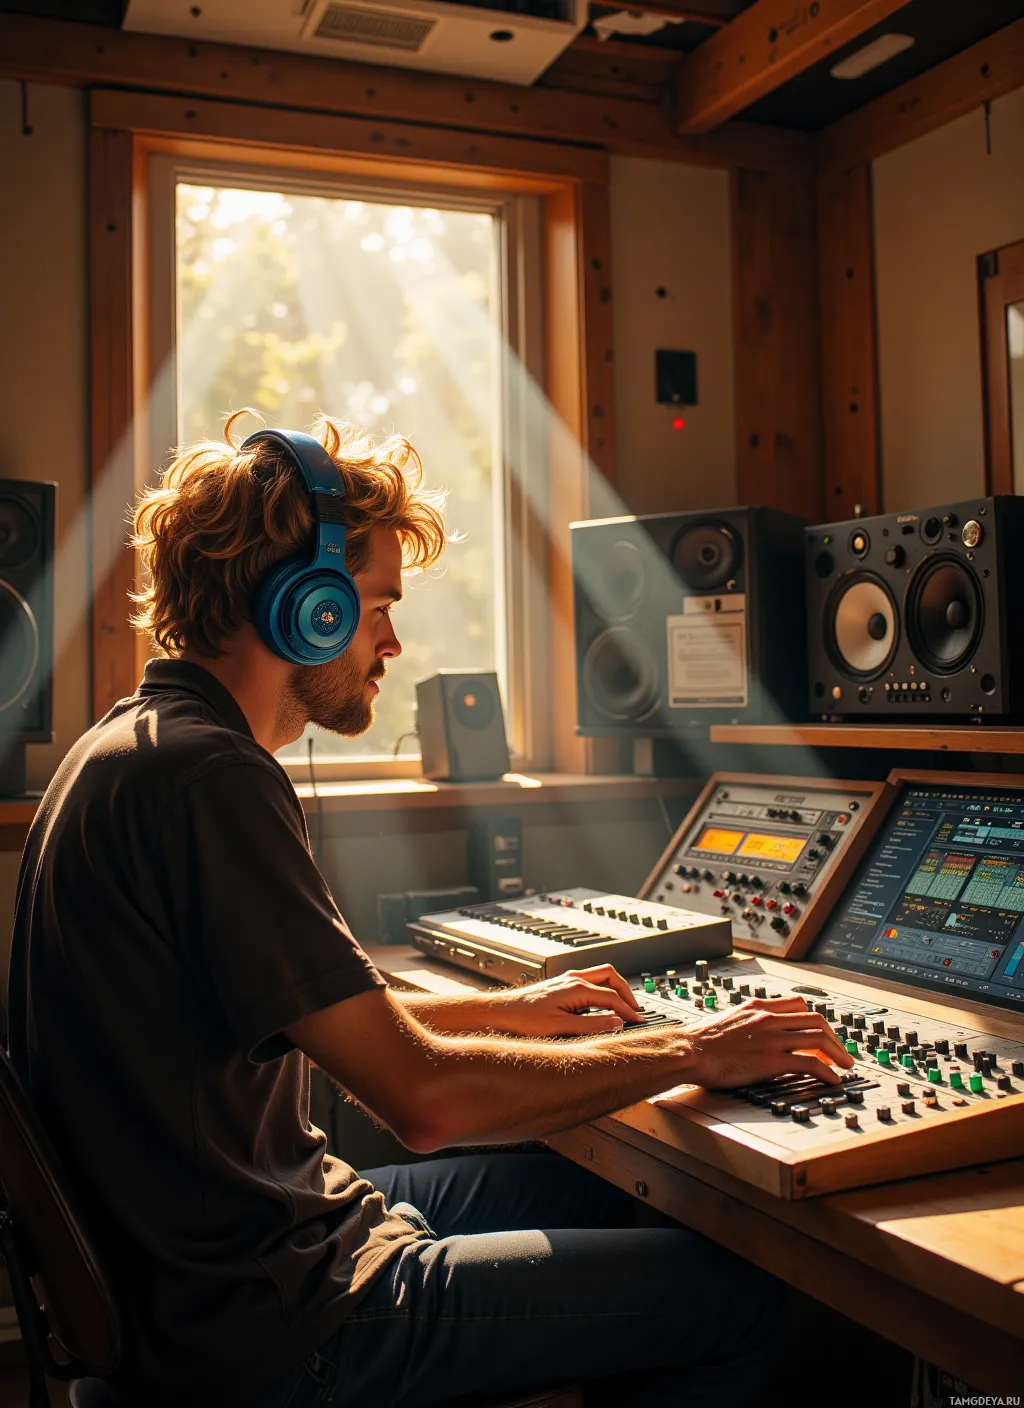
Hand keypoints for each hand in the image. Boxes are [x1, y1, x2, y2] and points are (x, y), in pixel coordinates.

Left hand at [484, 965, 642, 1037]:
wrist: (502, 1011)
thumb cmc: (525, 1019)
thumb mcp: (561, 1027)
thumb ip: (591, 1024)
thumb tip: (616, 1022)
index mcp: (575, 987)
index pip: (612, 997)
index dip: (628, 1010)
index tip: (639, 1022)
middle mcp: (573, 978)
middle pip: (611, 976)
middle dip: (626, 991)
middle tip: (636, 1009)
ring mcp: (567, 979)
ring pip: (601, 975)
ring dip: (616, 988)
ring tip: (624, 1005)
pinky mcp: (562, 983)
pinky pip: (591, 980)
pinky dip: (604, 989)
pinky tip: (603, 1003)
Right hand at [683, 997, 855, 1088]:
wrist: (690, 1050)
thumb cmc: (702, 1041)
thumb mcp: (729, 1019)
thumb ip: (748, 1021)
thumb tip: (757, 1033)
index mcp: (758, 1007)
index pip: (798, 1004)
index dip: (816, 1019)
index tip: (823, 1033)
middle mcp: (769, 1018)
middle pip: (816, 1019)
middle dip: (835, 1037)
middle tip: (842, 1052)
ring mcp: (772, 1038)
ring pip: (819, 1038)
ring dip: (838, 1054)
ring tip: (845, 1067)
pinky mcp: (772, 1060)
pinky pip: (810, 1063)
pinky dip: (827, 1071)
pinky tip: (832, 1080)